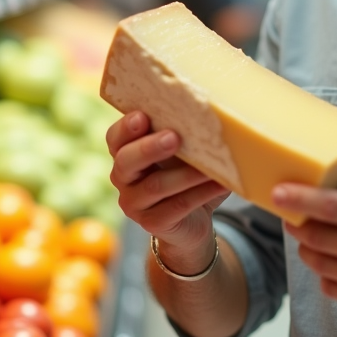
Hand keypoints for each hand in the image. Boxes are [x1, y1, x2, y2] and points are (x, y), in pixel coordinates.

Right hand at [106, 111, 229, 272]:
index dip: (125, 127)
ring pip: (156, 185)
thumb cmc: (187, 175)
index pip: (115, 138)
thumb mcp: (184, 152)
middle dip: (149, 148)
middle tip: (173, 138)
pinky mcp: (153, 223)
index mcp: (126, 153)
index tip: (142, 116)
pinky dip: (201, 193)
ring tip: (209, 166)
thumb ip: (186, 134)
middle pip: (126, 161)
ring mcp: (135, 204)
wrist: (193, 220)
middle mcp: (123, 178)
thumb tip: (214, 114)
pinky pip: (178, 206)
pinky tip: (221, 184)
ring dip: (186, 174)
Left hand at [276, 167, 336, 319]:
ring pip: (319, 263)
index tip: (277, 193)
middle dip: (298, 223)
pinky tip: (336, 259)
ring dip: (308, 247)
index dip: (299, 199)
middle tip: (291, 213)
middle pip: (317, 237)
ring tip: (312, 235)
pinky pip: (331, 286)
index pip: (331, 207)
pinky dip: (325, 272)